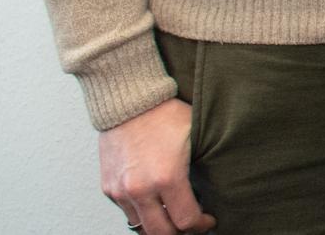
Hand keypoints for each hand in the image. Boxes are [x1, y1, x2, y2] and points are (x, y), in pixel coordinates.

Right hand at [101, 98, 213, 232]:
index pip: (186, 221)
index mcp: (167, 178)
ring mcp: (121, 190)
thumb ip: (202, 169)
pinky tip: (155, 203)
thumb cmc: (167, 116)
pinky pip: (127, 212)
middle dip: (180, 232)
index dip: (201, 225)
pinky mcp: (108, 187)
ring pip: (142, 226)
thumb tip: (215, 189)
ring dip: (159, 225)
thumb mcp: (196, 139)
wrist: (130, 102)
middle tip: (192, 224)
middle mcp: (140, 189)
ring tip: (174, 215)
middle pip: (162, 233)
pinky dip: (142, 213)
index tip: (208, 220)